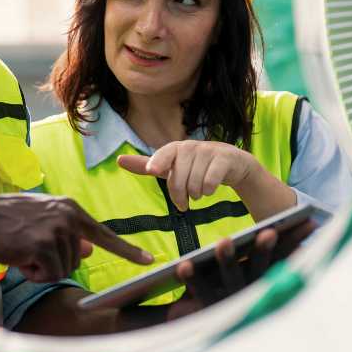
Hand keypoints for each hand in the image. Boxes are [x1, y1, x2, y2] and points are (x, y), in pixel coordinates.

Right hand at [0, 194, 153, 282]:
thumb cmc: (7, 222)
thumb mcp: (42, 221)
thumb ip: (67, 234)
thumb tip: (88, 249)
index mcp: (70, 208)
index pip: (104, 234)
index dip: (127, 250)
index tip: (149, 260)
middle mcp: (68, 216)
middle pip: (77, 260)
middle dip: (54, 263)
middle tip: (31, 250)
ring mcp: (58, 230)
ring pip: (64, 269)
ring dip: (43, 269)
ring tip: (23, 251)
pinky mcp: (45, 245)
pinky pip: (50, 275)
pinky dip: (35, 274)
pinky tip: (21, 259)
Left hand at [118, 140, 257, 210]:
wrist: (232, 164)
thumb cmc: (196, 166)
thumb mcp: (172, 167)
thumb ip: (147, 165)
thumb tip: (119, 160)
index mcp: (175, 148)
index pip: (165, 153)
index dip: (158, 161)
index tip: (151, 171)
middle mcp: (191, 146)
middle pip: (178, 178)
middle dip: (180, 196)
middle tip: (183, 204)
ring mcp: (209, 151)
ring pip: (195, 183)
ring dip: (196, 194)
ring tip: (199, 192)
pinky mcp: (225, 158)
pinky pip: (211, 181)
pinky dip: (209, 190)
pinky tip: (210, 189)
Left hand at [162, 219, 317, 319]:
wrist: (198, 331)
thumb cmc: (226, 294)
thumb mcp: (248, 276)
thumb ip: (265, 258)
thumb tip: (285, 229)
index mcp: (263, 280)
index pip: (283, 257)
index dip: (296, 241)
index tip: (310, 222)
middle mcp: (251, 294)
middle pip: (260, 269)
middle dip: (264, 251)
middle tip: (269, 232)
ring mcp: (231, 304)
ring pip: (232, 279)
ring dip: (229, 260)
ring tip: (225, 240)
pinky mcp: (207, 313)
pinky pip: (200, 292)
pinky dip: (193, 278)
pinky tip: (185, 265)